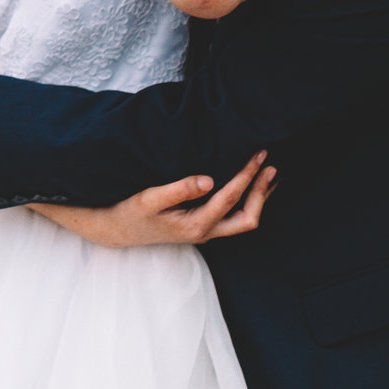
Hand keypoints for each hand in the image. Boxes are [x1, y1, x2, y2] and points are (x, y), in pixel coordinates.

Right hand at [25, 152, 276, 247]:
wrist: (117, 231)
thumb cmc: (130, 212)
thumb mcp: (150, 198)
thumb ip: (179, 189)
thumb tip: (209, 179)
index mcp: (195, 225)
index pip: (229, 198)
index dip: (247, 177)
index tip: (258, 156)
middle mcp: (205, 232)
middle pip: (248, 219)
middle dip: (262, 193)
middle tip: (270, 166)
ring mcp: (205, 232)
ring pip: (244, 221)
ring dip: (259, 198)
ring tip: (271, 174)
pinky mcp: (203, 226)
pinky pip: (235, 217)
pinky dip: (248, 201)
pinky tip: (252, 186)